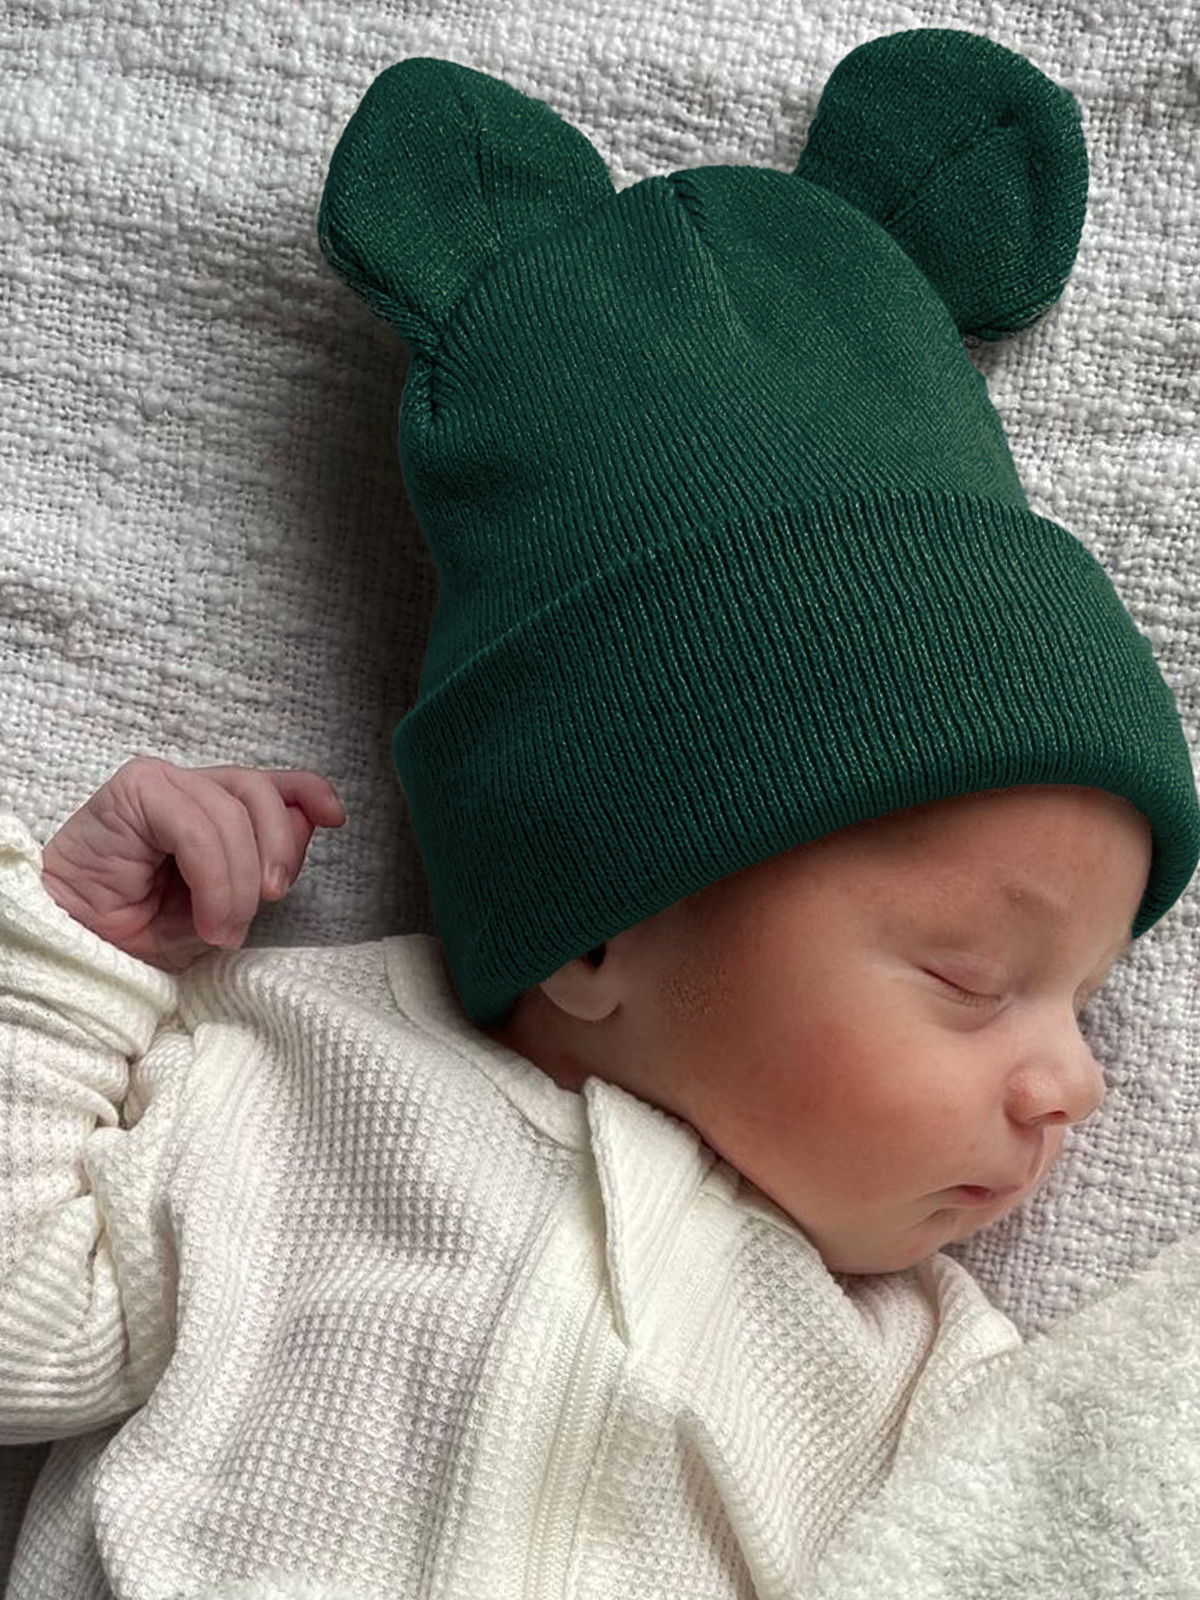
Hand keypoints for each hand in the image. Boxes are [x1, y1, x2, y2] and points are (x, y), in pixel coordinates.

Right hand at [40, 756, 347, 972]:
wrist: (80, 944)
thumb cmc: (144, 926)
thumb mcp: (225, 900)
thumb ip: (263, 860)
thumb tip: (311, 823)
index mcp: (213, 806)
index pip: (272, 783)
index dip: (308, 791)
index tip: (335, 817)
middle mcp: (189, 786)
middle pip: (259, 793)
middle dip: (277, 850)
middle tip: (271, 899)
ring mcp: (160, 782)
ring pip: (231, 816)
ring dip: (237, 884)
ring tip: (224, 929)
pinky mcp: (135, 791)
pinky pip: (197, 830)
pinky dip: (213, 878)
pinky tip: (207, 918)